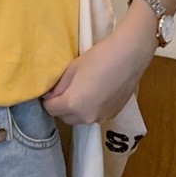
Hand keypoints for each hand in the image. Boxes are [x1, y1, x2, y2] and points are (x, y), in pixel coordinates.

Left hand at [41, 28, 155, 125]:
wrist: (127, 58)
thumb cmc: (97, 59)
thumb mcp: (72, 69)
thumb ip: (59, 86)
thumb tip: (50, 95)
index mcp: (72, 104)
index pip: (51, 110)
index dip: (47, 100)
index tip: (50, 90)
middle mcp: (86, 117)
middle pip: (65, 117)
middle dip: (60, 107)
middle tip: (64, 90)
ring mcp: (101, 118)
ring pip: (80, 119)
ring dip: (75, 110)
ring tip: (80, 91)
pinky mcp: (113, 115)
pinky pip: (94, 116)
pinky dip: (89, 109)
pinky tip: (94, 92)